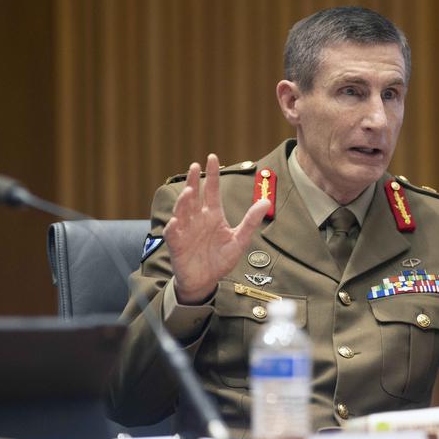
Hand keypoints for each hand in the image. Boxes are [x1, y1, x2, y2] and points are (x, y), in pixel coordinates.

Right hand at [163, 154, 270, 303]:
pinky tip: (175, 221)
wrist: (205, 281)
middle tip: (194, 166)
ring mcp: (186, 230)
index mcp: (213, 215)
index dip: (212, 175)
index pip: (212, 190)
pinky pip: (173, 233)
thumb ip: (251, 221)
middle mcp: (198, 218)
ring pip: (183, 211)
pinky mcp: (177, 244)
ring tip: (189, 192)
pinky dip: (173, 226)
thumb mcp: (239, 240)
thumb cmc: (220, 259)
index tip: (212, 157)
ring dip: (184, 201)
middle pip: (195, 196)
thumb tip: (266, 201)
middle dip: (194, 181)